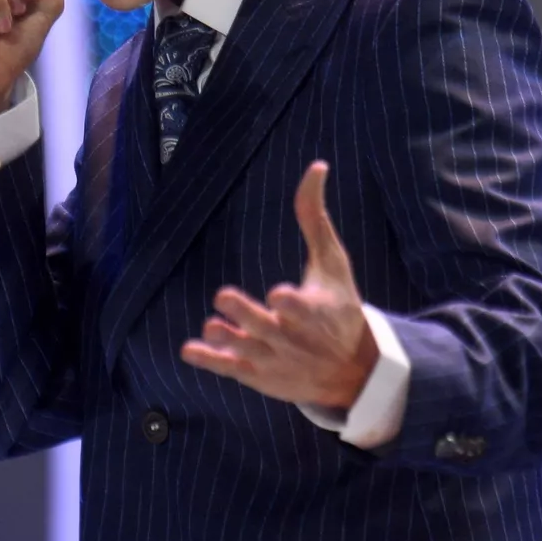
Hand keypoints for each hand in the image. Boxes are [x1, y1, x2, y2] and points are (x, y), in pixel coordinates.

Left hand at [181, 161, 378, 410]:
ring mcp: (274, 358)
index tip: (278, 295)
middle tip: (223, 297)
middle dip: (246, 314)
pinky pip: (231, 368)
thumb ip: (315, 217)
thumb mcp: (333, 263)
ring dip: (226, 338)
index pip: (299, 308)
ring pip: (245, 349)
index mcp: (314, 311)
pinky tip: (190, 350)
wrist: (352, 371)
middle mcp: (292, 337)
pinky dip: (211, 361)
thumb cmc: (340, 307)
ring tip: (210, 325)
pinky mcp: (258, 374)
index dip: (288, 303)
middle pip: (264, 327)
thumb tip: (316, 166)